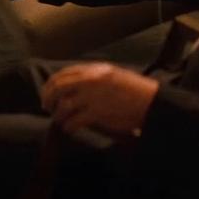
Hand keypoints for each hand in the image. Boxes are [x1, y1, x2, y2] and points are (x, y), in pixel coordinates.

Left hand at [40, 63, 158, 136]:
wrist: (150, 102)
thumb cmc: (134, 91)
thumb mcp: (113, 75)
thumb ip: (93, 77)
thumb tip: (73, 86)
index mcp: (94, 69)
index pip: (63, 73)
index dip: (51, 84)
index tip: (48, 93)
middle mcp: (91, 80)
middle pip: (58, 87)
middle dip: (48, 98)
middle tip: (47, 107)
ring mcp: (93, 96)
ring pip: (63, 106)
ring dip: (58, 115)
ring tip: (59, 120)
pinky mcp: (97, 113)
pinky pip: (74, 121)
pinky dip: (68, 126)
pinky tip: (69, 129)